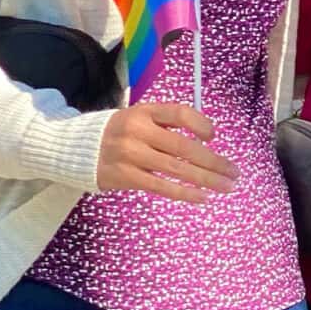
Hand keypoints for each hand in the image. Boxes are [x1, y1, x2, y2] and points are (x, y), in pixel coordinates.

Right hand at [94, 102, 236, 202]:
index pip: (180, 114)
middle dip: (214, 161)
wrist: (75, 149)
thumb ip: (167, 124)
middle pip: (184, 146)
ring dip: (206, 179)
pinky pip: (161, 186)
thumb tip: (206, 139)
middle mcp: (138, 131)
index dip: (201, 124)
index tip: (214, 137)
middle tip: (234, 172)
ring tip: (227, 186)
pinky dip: (185, 193)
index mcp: (144, 111)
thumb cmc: (118, 133)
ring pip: (177, 169)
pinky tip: (203, 197)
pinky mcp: (126, 176)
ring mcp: (131, 155)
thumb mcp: (139, 117)